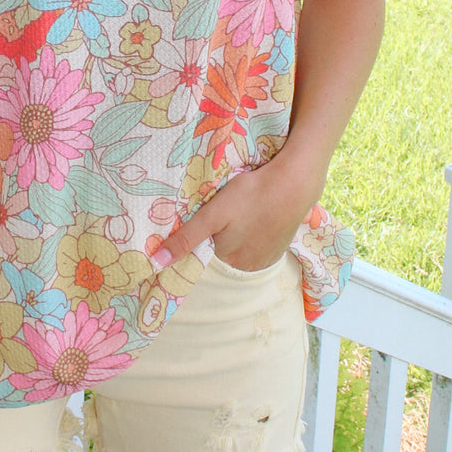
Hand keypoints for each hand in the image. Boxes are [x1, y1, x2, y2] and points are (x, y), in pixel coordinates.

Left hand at [152, 147, 326, 273]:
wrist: (295, 184)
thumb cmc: (251, 195)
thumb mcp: (213, 214)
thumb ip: (186, 238)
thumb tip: (156, 263)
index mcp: (227, 261)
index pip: (201, 260)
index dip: (193, 247)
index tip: (188, 232)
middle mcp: (247, 267)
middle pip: (220, 258)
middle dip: (212, 243)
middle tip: (214, 219)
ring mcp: (266, 259)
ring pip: (238, 254)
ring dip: (232, 241)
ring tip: (233, 219)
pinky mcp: (278, 248)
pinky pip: (255, 249)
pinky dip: (249, 239)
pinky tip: (249, 221)